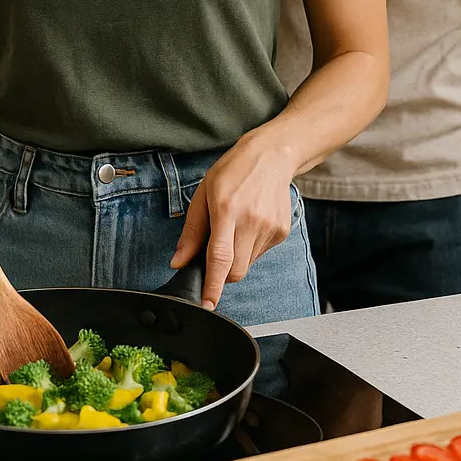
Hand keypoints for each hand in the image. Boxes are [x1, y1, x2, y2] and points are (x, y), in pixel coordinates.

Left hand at [170, 132, 296, 309]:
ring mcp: (269, 228)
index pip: (220, 257)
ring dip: (236, 258)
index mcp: (227, 210)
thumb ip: (192, 231)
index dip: (213, 286)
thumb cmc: (233, 171)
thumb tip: (179, 261)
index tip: (207, 304)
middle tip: (215, 252)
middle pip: (234, 271)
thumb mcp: (203, 194)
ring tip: (235, 227)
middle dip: (221, 274)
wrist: (272, 156)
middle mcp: (251, 221)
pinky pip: (259, 254)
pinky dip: (249, 248)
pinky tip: (250, 224)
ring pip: (247, 265)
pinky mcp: (281, 232)